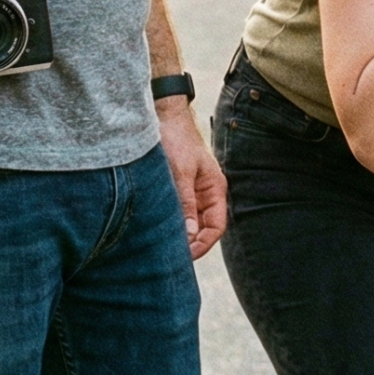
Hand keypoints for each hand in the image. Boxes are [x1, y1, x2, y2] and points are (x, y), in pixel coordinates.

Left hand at [157, 100, 226, 258]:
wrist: (162, 116)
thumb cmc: (175, 140)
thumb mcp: (181, 173)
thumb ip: (186, 204)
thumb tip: (190, 234)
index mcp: (215, 189)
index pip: (217, 226)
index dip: (203, 244)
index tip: (185, 256)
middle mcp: (206, 193)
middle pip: (204, 228)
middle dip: (190, 244)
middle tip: (171, 258)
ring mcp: (192, 192)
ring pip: (189, 222)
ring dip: (179, 234)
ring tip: (163, 247)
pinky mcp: (177, 189)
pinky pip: (178, 212)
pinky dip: (171, 223)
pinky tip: (156, 230)